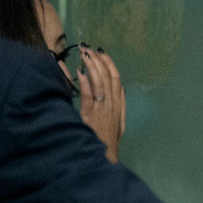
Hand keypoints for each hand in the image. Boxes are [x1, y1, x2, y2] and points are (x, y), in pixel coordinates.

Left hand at [77, 46, 125, 161]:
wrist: (105, 154)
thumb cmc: (108, 138)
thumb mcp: (119, 120)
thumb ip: (121, 104)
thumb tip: (122, 88)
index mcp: (119, 103)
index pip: (116, 78)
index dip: (109, 63)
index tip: (102, 52)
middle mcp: (112, 103)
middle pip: (108, 76)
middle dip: (99, 60)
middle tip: (88, 48)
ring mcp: (102, 108)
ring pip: (100, 82)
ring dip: (92, 66)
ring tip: (84, 54)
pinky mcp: (91, 115)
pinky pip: (89, 95)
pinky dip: (85, 82)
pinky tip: (81, 72)